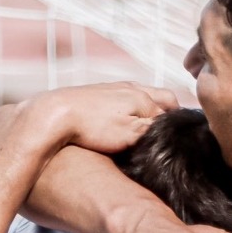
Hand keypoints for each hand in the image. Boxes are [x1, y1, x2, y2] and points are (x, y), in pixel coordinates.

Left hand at [26, 82, 179, 153]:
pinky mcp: (98, 93)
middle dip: (171, 113)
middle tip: (169, 133)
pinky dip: (131, 108)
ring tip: (148, 129)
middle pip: (164, 97)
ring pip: (144, 95)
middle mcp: (132, 87)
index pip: (173, 113)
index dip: (177, 130)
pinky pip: (124, 97)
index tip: (177, 144)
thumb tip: (172, 131)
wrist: (54, 115)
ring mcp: (114, 88)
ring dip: (150, 109)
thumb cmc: (92, 126)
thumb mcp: (131, 134)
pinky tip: (122, 122)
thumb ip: (155, 130)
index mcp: (144, 96)